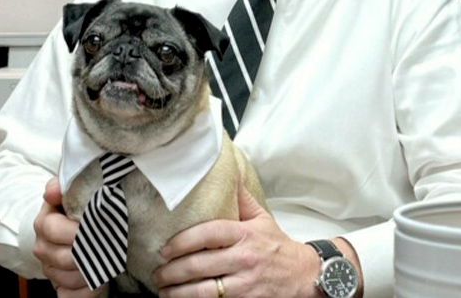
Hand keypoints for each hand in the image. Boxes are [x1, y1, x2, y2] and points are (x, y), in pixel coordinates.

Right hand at [33, 177, 102, 297]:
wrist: (76, 226)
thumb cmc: (79, 207)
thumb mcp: (72, 192)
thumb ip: (62, 186)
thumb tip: (52, 189)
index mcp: (44, 222)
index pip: (53, 229)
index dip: (76, 230)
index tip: (97, 225)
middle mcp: (43, 247)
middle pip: (64, 258)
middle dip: (90, 251)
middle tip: (111, 243)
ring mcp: (50, 269)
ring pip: (69, 278)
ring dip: (92, 270)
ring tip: (108, 257)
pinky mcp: (59, 286)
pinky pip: (69, 296)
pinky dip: (87, 291)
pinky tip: (99, 280)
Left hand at [152, 182, 320, 297]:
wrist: (302, 275)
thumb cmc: (277, 245)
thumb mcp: (262, 218)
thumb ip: (242, 199)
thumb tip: (229, 174)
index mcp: (244, 233)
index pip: (209, 233)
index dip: (184, 240)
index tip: (166, 248)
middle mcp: (243, 257)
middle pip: (201, 263)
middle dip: (173, 270)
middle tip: (158, 272)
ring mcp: (244, 282)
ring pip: (205, 289)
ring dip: (179, 292)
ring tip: (163, 290)